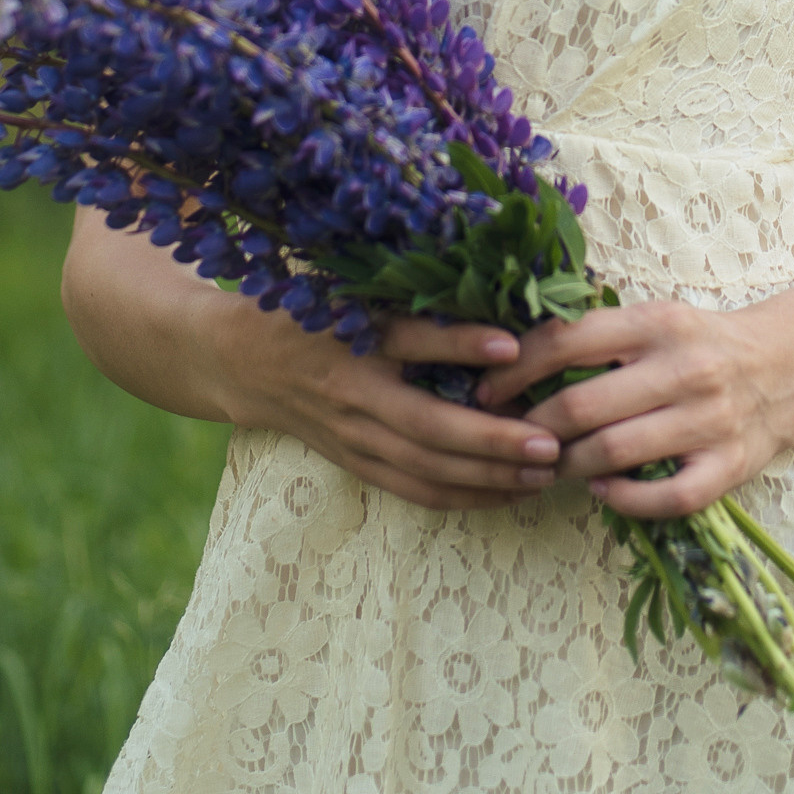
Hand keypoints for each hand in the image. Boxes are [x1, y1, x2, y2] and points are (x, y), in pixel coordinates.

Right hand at [222, 301, 563, 513]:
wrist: (242, 362)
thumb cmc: (312, 314)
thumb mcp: (354, 296)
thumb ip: (420, 314)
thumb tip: (498, 330)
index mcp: (352, 342)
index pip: (412, 344)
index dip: (463, 346)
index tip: (515, 348)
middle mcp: (352, 397)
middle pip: (428, 428)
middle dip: (493, 442)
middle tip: (551, 444)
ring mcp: (353, 438)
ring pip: (426, 471)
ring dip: (487, 479)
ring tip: (543, 474)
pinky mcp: (357, 464)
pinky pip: (415, 490)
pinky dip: (463, 496)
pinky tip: (506, 492)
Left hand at [474, 297, 793, 519]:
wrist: (787, 370)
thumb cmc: (699, 345)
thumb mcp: (653, 320)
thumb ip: (597, 335)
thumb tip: (511, 357)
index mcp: (657, 323)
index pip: (569, 341)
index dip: (517, 369)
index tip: (485, 391)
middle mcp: (684, 368)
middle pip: (583, 405)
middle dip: (534, 428)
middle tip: (511, 440)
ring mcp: (709, 420)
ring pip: (615, 453)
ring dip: (569, 465)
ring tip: (549, 466)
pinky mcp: (728, 467)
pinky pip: (664, 496)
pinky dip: (622, 499)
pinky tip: (600, 490)